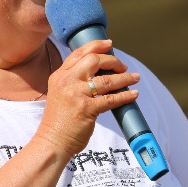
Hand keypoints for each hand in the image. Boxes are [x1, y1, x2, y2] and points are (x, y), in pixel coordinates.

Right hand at [36, 39, 139, 158]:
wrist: (52, 141)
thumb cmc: (58, 121)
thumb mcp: (60, 93)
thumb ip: (73, 80)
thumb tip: (97, 72)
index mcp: (59, 76)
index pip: (79, 53)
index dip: (96, 46)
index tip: (109, 44)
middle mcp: (67, 81)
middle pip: (94, 61)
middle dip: (112, 61)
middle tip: (123, 66)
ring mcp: (77, 94)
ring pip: (106, 80)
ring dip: (124, 78)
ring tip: (135, 78)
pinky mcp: (87, 109)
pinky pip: (111, 98)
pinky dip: (125, 95)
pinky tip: (133, 94)